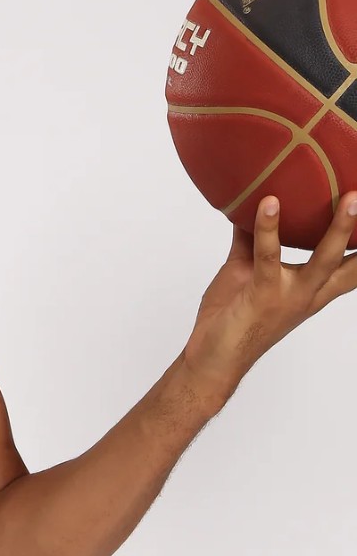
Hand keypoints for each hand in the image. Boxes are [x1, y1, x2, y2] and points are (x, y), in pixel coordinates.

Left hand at [181, 191, 356, 400]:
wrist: (212, 357)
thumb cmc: (231, 317)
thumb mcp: (248, 270)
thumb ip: (254, 241)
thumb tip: (251, 206)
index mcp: (311, 291)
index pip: (351, 270)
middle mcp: (308, 294)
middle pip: (350, 264)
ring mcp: (288, 295)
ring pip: (324, 259)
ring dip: (339, 229)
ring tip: (351, 198)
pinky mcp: (263, 294)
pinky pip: (268, 256)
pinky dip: (268, 228)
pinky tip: (269, 204)